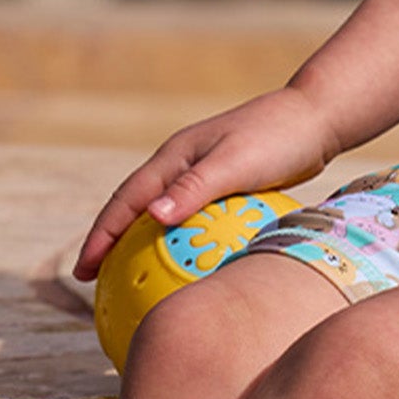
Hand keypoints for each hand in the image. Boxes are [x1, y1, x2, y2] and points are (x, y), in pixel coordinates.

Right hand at [73, 87, 339, 281]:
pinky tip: (189, 267)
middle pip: (134, 207)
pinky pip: (192, 219)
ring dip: (140, 242)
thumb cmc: (277, 139)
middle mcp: (181, 164)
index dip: (101, 236)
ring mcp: (202, 174)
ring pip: (161, 214)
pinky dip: (180, 241)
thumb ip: (195, 188)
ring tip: (129, 278)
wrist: (316, 118)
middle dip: (108, 241)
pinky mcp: (225, 184)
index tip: (82, 271)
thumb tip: (151, 216)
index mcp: (174, 156)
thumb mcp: (235, 163)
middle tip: (91, 281)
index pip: (126, 200)